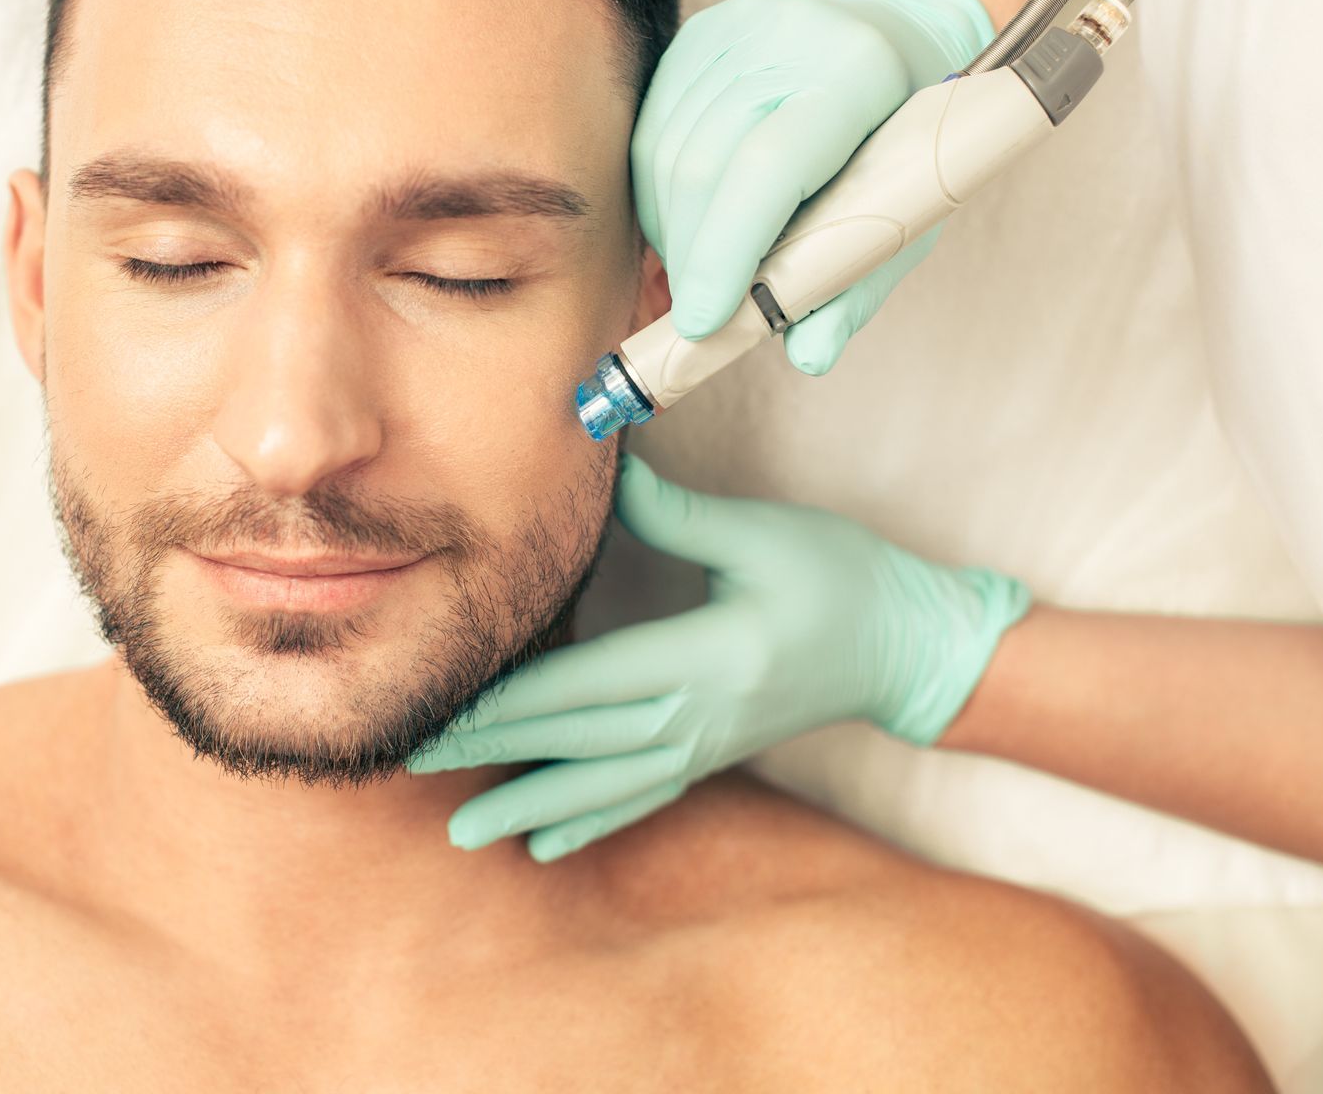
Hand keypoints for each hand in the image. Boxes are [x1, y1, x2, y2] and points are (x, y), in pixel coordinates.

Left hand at [407, 456, 1029, 861]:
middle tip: (411, 764)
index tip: (442, 716)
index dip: (506, 706)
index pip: (582, 687)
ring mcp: (704, 744)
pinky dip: (589, 823)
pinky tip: (544, 848)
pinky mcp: (713, 752)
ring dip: (528, 807)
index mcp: (700, 659)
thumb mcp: (765, 534)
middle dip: (490, 754)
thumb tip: (605, 474)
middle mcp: (695, 716)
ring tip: (464, 836)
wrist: (910, 646)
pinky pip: (640, 798)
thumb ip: (678, 515)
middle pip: (574, 740)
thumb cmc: (843, 579)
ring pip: (600, 785)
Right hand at [633, 0, 991, 373]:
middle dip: (693, 256)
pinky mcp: (700, 33)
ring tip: (701, 269)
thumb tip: (808, 355)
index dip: (725, 251)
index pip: (766, 168)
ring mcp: (738, 27)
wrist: (896, 38)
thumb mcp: (905, 214)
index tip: (703, 320)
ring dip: (672, 232)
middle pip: (704, 166)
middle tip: (702, 311)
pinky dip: (661, 196)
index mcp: (858, 75)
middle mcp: (791, 35)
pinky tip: (689, 222)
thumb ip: (854, 286)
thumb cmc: (902, 139)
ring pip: (666, 154)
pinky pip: (653, 132)